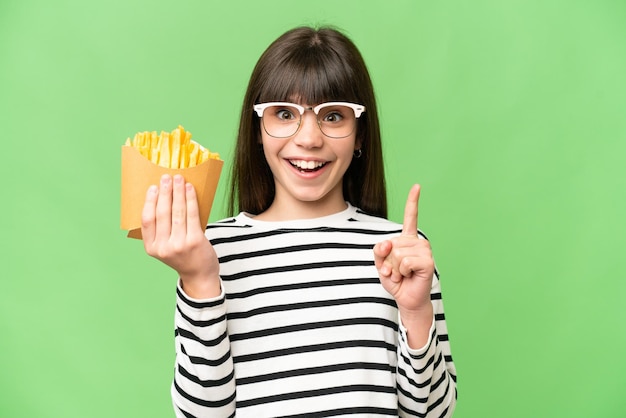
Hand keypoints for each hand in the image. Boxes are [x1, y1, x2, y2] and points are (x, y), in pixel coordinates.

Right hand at [141, 174, 219, 297]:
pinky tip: (190, 189)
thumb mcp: (165, 247)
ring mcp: (179, 244)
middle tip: (166, 177)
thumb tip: (163, 197)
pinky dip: (190, 199)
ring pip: (177, 212)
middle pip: (162, 213)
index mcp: (151, 248)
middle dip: (165, 192)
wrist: (199, 275)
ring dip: (178, 192)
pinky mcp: (195, 241)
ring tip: (179, 179)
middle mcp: (163, 247)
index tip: (153, 187)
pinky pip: (192, 215)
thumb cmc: (183, 256)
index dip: (149, 202)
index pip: (147, 220)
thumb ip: (161, 229)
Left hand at [374, 184, 433, 318]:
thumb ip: (379, 251)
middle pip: (391, 244)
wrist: (406, 299)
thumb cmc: (396, 281)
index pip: (411, 217)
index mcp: (407, 239)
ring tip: (402, 274)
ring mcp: (424, 250)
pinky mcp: (427, 261)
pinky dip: (401, 272)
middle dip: (387, 261)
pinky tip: (409, 276)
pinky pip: (405, 261)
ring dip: (394, 268)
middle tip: (396, 271)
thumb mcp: (381, 264)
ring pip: (396, 253)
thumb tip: (387, 243)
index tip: (417, 186)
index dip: (413, 201)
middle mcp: (418, 242)